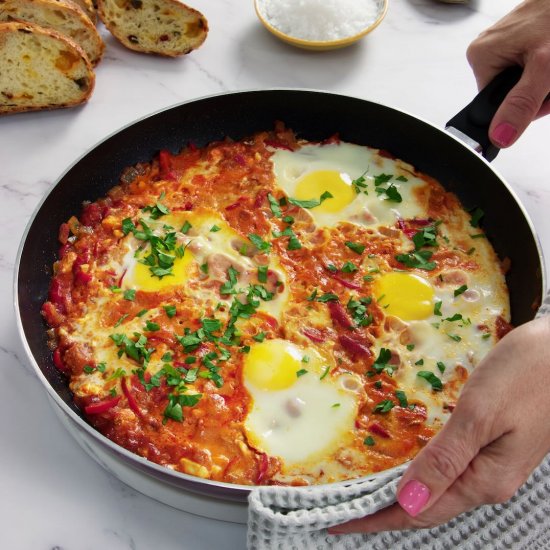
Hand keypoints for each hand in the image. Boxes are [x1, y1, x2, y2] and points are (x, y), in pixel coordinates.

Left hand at [329, 315, 549, 534]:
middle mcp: (487, 480)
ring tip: (364, 494)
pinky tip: (404, 467)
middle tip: (341, 509)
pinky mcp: (491, 444)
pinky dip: (418, 473)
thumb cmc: (528, 375)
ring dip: (398, 494)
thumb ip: (445, 460)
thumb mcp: (480, 416)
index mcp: (484, 480)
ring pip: (436, 489)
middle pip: (425, 506)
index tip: (337, 522)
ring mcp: (491, 463)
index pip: (418, 512)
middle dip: (381, 511)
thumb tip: (409, 502)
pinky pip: (447, 470)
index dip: (375, 519)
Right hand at [466, 0, 549, 147]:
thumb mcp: (544, 69)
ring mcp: (503, 45)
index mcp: (481, 58)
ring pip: (523, 84)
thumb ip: (522, 105)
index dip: (521, 110)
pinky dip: (546, 72)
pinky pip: (529, 69)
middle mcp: (487, 51)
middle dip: (538, 97)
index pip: (494, 106)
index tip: (542, 101)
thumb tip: (499, 135)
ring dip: (545, 86)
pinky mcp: (520, 41)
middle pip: (510, 96)